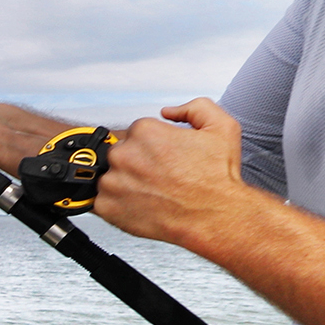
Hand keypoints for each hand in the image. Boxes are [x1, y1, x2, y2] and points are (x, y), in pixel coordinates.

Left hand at [97, 98, 262, 244]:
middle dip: (137, 163)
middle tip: (160, 176)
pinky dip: (118, 205)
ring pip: (111, 177)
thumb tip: (169, 111)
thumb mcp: (221, 127)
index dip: (153, 146)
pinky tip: (142, 205)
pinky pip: (102, 201)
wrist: (215, 216)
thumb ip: (195, 108)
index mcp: (145, 132)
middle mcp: (124, 154)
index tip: (164, 158)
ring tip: (153, 192)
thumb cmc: (216, 179)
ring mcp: (112, 182)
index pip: (137, 133)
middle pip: (121, 153)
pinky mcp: (106, 206)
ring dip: (126, 184)